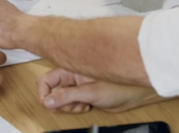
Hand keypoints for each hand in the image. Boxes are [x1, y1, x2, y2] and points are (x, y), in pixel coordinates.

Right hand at [38, 68, 156, 113]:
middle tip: (71, 105)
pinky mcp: (83, 95)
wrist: (134, 94)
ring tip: (83, 104)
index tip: (47, 104)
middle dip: (60, 102)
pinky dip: (76, 108)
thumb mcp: (89, 92)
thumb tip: (48, 101)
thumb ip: (67, 96)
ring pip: (62, 100)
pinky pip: (71, 104)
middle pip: (53, 92)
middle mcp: (72, 77)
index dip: (44, 93)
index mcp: (70, 69)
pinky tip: (87, 106)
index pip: (47, 80)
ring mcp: (77, 87)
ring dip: (69, 107)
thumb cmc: (119, 85)